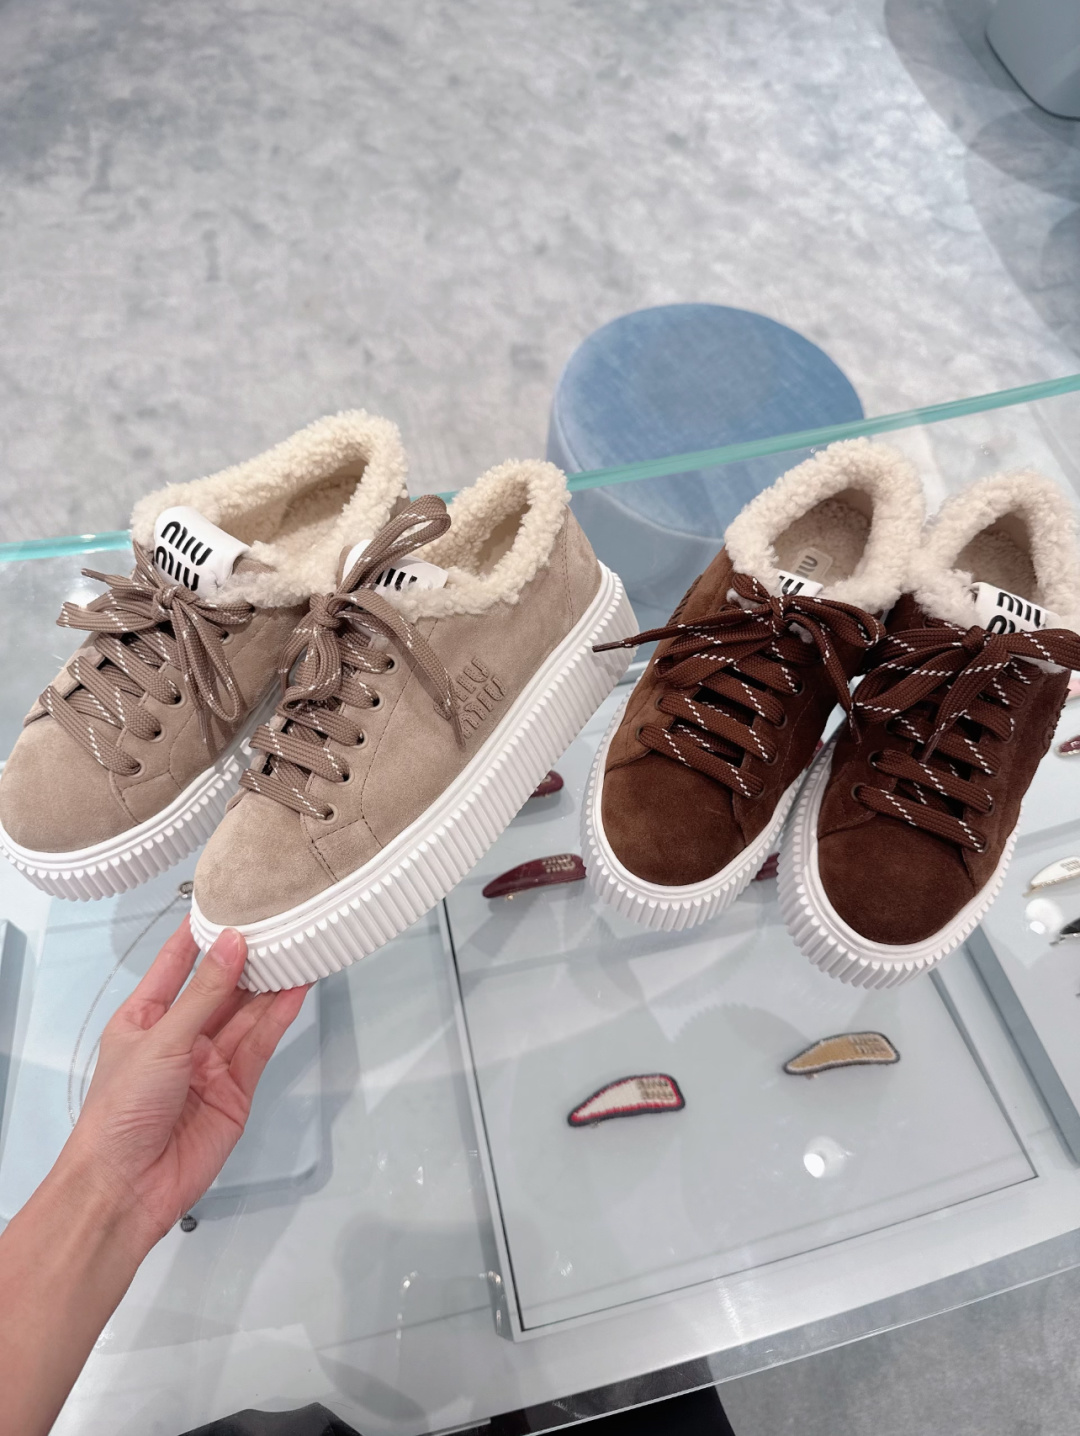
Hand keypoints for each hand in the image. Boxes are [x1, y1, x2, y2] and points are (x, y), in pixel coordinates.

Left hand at [62, 918, 308, 1244]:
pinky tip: (297, 988)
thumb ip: (204, 994)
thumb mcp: (161, 1041)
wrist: (128, 1187)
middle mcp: (179, 1035)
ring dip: (272, 982)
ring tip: (299, 946)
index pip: (177, 961)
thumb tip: (231, 945)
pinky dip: (280, 1015)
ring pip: (247, 1011)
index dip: (202, 931)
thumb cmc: (118, 1116)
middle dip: (247, 955)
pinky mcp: (236, 1087)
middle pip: (221, 985)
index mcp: (145, 1016)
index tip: (228, 898)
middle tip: (278, 921)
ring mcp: (210, 1062)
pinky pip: (262, 1042)